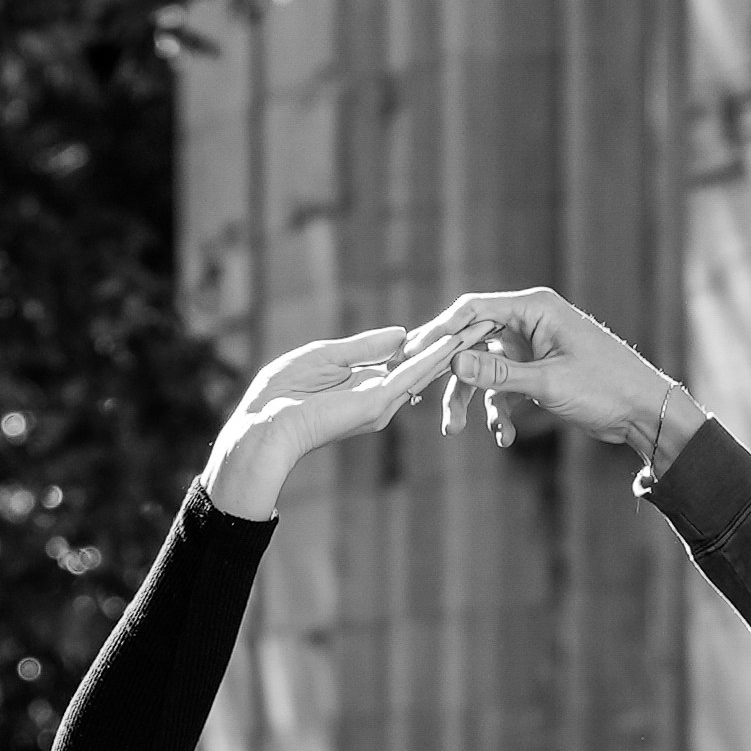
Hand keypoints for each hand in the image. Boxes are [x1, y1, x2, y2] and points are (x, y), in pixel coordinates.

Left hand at [198, 324, 465, 518]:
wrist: (264, 427)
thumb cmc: (281, 396)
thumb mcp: (325, 357)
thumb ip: (364, 347)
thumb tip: (400, 333)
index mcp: (363, 386)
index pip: (403, 360)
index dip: (430, 342)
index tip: (456, 325)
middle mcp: (378, 398)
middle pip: (423, 366)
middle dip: (454, 344)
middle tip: (486, 323)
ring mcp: (380, 403)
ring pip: (425, 369)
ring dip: (454, 348)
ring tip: (484, 327)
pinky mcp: (376, 404)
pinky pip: (411, 375)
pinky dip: (433, 357)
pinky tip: (454, 342)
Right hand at [412, 286, 700, 464]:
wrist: (644, 413)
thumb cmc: (606, 387)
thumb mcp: (548, 382)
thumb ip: (499, 371)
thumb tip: (454, 360)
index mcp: (535, 308)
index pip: (473, 309)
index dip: (439, 330)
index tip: (411, 354)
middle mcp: (530, 321)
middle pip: (472, 341)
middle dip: (450, 374)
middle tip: (419, 397)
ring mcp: (533, 347)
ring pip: (484, 369)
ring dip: (471, 400)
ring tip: (455, 430)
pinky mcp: (537, 372)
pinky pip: (503, 388)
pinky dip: (498, 411)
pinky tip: (502, 438)